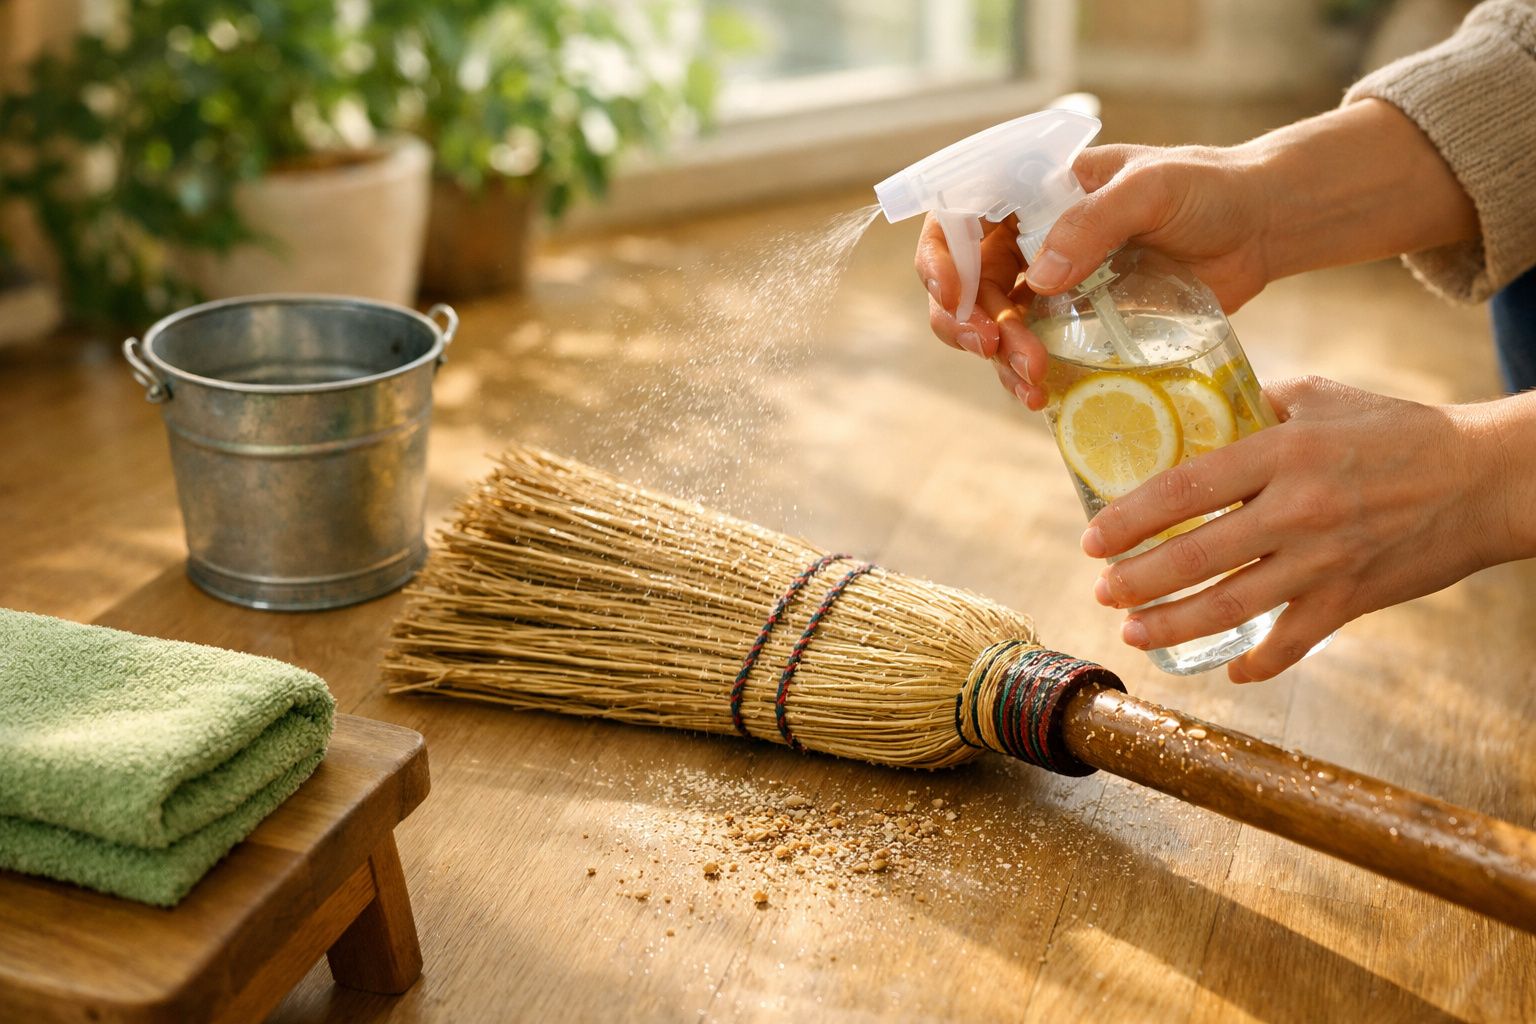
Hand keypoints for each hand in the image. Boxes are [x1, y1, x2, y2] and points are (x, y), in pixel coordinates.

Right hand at [914, 142, 1275, 410]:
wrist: (1260, 226)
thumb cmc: (1208, 188)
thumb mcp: (1152, 189)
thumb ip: (1095, 222)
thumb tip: (1039, 275)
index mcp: (1034, 191)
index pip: (959, 216)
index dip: (941, 254)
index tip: (951, 291)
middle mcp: (1030, 238)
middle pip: (966, 282)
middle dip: (967, 318)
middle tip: (990, 344)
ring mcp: (1051, 285)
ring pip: (994, 325)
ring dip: (998, 357)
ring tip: (1030, 381)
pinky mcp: (1076, 326)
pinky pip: (1032, 354)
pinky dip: (1025, 378)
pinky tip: (1040, 397)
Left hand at [1081, 376, 1516, 681]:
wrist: (1486, 477)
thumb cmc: (1398, 429)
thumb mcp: (1320, 396)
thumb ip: (1254, 403)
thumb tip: (1194, 407)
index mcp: (1282, 451)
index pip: (1184, 488)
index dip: (1130, 518)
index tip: (1093, 537)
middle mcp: (1297, 509)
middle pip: (1196, 556)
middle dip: (1138, 580)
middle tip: (1102, 590)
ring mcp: (1324, 560)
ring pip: (1231, 606)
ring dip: (1173, 625)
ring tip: (1133, 631)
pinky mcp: (1352, 599)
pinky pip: (1293, 643)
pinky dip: (1259, 663)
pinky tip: (1229, 671)